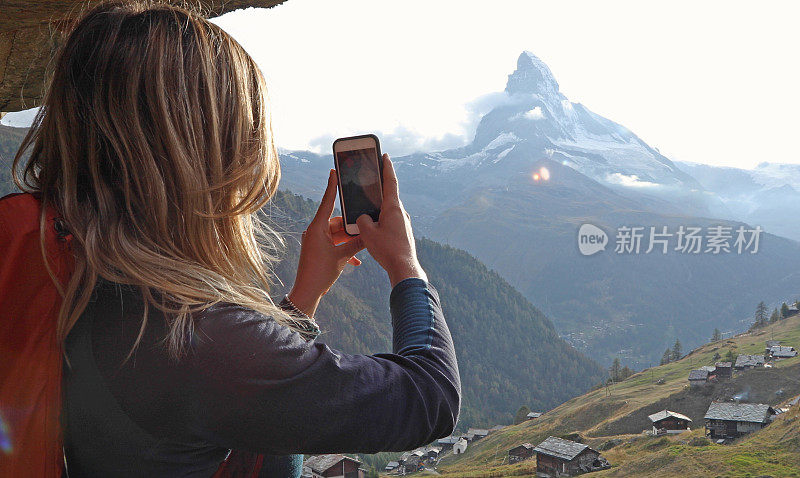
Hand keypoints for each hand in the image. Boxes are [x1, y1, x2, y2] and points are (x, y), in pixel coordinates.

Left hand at [288, 169, 365, 316]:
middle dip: (351, 227)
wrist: (307, 292)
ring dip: (349, 241)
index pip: (328, 202)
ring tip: (362, 246)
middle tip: (365, 226)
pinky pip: (334, 244)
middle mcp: (315, 231)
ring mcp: (316, 241)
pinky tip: (355, 261)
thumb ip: (356, 244)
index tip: (334, 171)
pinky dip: (344, 250)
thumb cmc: (320, 273)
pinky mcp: (318, 250)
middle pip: (337, 222)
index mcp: (317, 228)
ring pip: (337, 234)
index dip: (332, 186)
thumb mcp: (341, 257)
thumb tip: (369, 234)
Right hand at [356, 154, 427, 287]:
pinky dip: (382, 222)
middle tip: (371, 179)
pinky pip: (390, 222)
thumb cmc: (387, 249)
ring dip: (378, 210)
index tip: (385, 156)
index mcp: (393, 208)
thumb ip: (362, 220)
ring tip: (367, 211)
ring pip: (388, 212)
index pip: (390, 182)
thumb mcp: (367, 232)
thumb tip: (365, 218)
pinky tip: (374, 230)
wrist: (404, 268)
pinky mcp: (404, 233)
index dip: (387, 168)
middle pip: (388, 196)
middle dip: (379, 190)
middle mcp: (401, 213)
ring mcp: (404, 223)